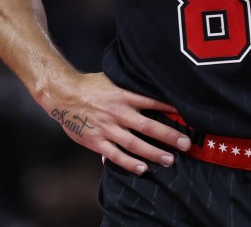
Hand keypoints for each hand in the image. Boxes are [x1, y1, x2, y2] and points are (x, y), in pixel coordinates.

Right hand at [41, 72, 191, 174]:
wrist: (63, 94)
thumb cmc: (90, 87)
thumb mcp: (113, 80)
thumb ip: (130, 89)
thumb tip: (151, 90)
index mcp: (123, 95)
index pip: (152, 102)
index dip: (170, 109)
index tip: (187, 115)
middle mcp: (118, 112)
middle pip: (148, 126)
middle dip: (169, 136)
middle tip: (186, 144)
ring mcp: (107, 128)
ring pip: (134, 144)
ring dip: (154, 153)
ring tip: (170, 160)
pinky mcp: (96, 141)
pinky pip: (115, 155)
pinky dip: (129, 163)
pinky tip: (142, 169)